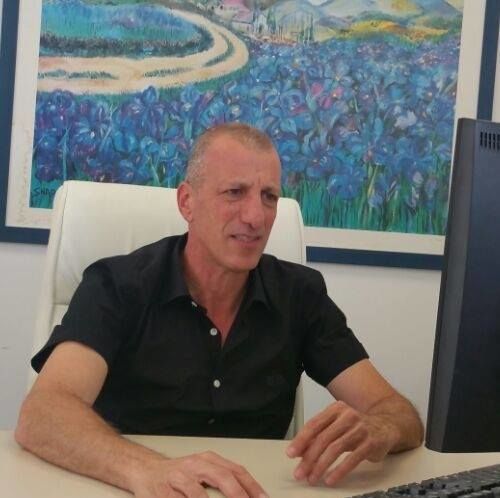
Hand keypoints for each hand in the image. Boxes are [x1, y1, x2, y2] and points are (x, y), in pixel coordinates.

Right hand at [131, 451, 267, 497]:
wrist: (146, 470)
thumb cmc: (179, 475)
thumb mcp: (203, 471)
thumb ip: (223, 481)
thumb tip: (248, 494)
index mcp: (208, 460)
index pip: (236, 471)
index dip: (252, 486)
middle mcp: (194, 466)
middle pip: (221, 477)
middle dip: (237, 494)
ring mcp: (177, 479)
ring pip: (197, 493)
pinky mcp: (161, 493)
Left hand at [286, 400, 397, 486]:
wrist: (387, 425)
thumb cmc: (356, 427)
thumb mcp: (337, 426)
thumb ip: (319, 436)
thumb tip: (299, 452)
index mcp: (335, 409)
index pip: (314, 424)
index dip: (301, 440)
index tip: (291, 454)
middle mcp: (347, 416)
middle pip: (323, 438)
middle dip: (309, 458)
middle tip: (300, 472)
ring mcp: (360, 428)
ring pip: (335, 449)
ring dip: (321, 466)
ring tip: (312, 478)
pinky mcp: (370, 443)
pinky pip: (352, 459)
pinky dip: (339, 471)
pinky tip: (330, 479)